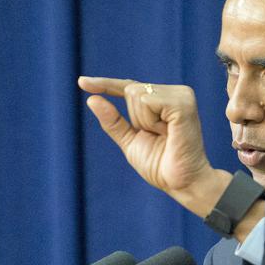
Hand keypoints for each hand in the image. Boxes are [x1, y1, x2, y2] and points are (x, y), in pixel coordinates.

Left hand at [79, 76, 230, 216]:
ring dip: (143, 122)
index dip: (105, 84)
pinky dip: (150, 122)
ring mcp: (181, 95)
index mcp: (163, 99)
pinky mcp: (183, 103)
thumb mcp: (129, 141)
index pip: (128, 87)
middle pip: (130, 90)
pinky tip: (168, 133)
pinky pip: (147, 102)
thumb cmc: (160, 164)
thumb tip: (91, 100)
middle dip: (135, 119)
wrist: (181, 183)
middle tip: (158, 137)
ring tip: (165, 136)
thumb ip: (113, 121)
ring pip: (137, 94)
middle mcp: (174, 92)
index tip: (81, 82)